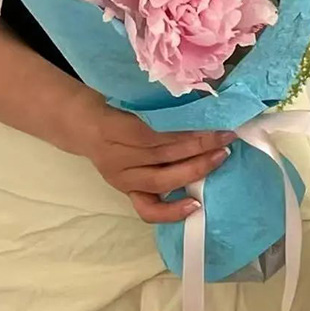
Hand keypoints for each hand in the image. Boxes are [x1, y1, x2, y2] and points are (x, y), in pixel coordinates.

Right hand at [78, 96, 233, 223]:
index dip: (186, 131)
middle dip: (199, 147)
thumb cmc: (115, 106)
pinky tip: (195, 205)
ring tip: (219, 159)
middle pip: (162, 155)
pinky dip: (172, 211)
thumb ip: (160, 105)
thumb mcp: (132, 98)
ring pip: (160, 182)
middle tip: (225, 138)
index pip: (155, 133)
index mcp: (113, 127)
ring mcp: (121, 178)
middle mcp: (116, 157)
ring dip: (194, 171)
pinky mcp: (126, 193)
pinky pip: (148, 210)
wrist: (84, 126)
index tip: (215, 123)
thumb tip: (204, 101)